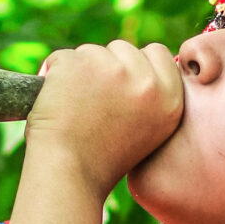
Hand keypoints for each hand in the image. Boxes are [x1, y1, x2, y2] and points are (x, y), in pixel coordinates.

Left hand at [29, 40, 183, 191]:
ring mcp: (113, 69)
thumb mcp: (148, 131)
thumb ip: (151, 96)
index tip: (120, 85)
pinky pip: (62, 57)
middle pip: (123, 49)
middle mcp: (147, 81)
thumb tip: (139, 65)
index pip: (158, 53)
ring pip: (92, 51)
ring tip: (75, 109)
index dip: (136, 65)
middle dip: (106, 68)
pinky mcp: (80, 63)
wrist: (68, 175)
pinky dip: (54, 75)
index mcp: (170, 100)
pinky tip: (57, 103)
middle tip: (93, 105)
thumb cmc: (101, 161)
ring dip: (80, 73)